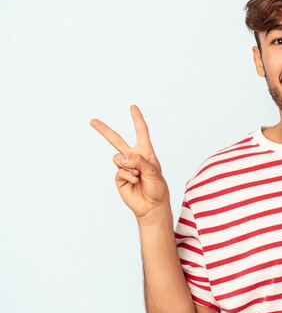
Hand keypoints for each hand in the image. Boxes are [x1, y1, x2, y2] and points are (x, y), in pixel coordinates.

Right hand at [90, 105, 169, 220]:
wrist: (151, 205)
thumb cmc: (157, 188)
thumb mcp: (153, 171)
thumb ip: (140, 161)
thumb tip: (124, 157)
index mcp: (145, 152)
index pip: (141, 132)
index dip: (137, 119)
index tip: (133, 107)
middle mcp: (134, 157)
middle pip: (116, 140)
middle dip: (104, 130)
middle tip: (92, 121)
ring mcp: (125, 167)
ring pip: (117, 157)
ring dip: (128, 166)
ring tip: (138, 175)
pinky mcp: (119, 177)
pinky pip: (119, 171)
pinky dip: (128, 176)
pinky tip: (135, 182)